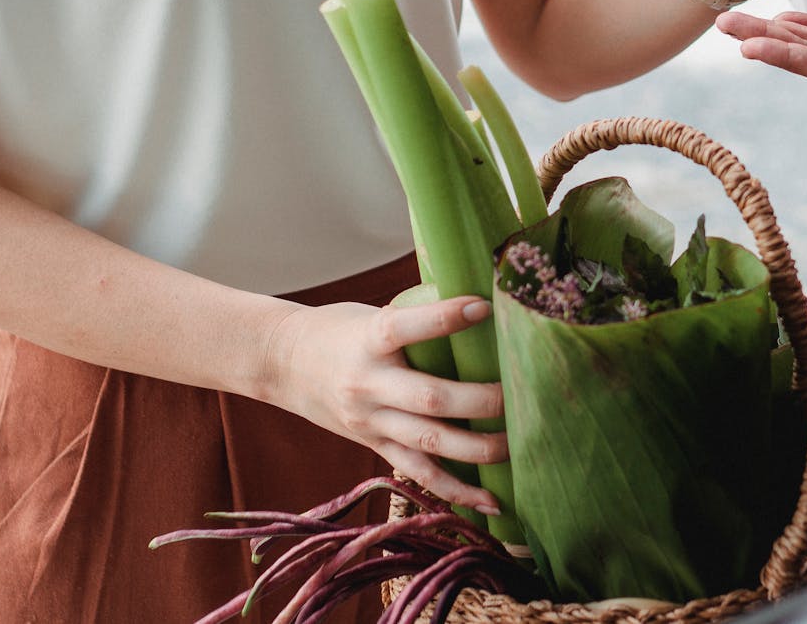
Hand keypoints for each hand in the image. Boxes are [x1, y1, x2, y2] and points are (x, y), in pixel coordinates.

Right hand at [265, 295, 507, 511]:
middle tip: (523, 395)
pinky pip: (420, 474)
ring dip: (480, 449)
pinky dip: (457, 492)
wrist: (284, 365)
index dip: (445, 318)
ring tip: (519, 445)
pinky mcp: (376, 446)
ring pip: (430, 442)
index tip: (483, 306)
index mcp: (369, 340)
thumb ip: (417, 314)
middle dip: (481, 401)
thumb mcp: (372, 313)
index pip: (406, 326)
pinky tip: (491, 502)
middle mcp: (369, 385)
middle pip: (430, 399)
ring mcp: (372, 421)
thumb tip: (481, 305)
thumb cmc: (341, 330)